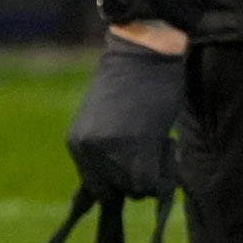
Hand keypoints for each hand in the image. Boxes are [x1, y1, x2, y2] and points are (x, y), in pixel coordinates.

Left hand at [67, 28, 189, 201]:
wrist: (144, 52)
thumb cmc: (131, 81)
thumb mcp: (106, 120)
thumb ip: (105, 149)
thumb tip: (117, 185)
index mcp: (76, 142)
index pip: (95, 186)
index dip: (119, 181)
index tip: (135, 170)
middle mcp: (87, 151)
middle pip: (115, 191)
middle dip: (135, 179)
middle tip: (150, 150)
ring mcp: (109, 153)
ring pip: (135, 189)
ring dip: (152, 173)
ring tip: (158, 141)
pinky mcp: (135, 152)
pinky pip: (151, 184)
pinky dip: (164, 173)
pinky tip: (166, 144)